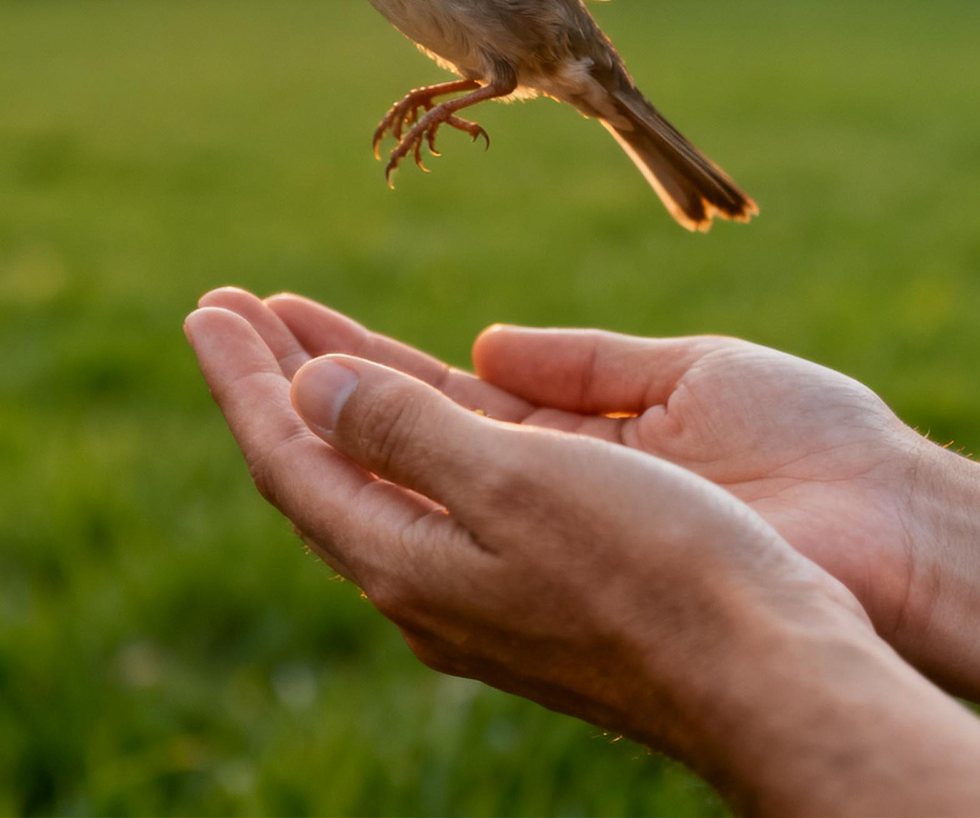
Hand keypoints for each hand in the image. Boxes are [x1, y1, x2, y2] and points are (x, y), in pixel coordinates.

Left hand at [183, 302, 874, 808]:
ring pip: (376, 476)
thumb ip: (405, 435)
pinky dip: (401, 432)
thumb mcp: (517, 485)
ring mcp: (479, 590)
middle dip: (274, 382)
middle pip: (320, 466)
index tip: (207, 306)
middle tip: (231, 309)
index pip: (288, 454)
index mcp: (408, 560)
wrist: (771, 673)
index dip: (243, 377)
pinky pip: (432, 492)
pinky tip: (415, 417)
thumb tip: (306, 390)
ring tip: (304, 342)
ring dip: (335, 401)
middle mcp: (427, 584)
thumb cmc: (658, 568)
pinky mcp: (532, 585)